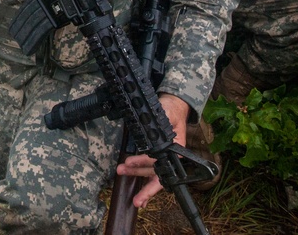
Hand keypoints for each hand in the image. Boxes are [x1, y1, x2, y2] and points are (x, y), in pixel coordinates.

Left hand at [116, 93, 189, 208]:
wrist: (172, 107)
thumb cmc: (172, 111)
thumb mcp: (167, 113)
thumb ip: (162, 122)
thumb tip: (152, 129)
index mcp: (176, 151)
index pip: (161, 162)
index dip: (145, 164)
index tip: (131, 162)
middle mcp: (170, 158)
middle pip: (157, 175)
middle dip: (143, 185)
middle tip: (132, 191)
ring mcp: (162, 159)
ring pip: (148, 172)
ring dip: (134, 173)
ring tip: (120, 170)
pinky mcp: (154, 157)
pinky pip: (146, 168)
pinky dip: (137, 173)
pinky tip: (132, 183)